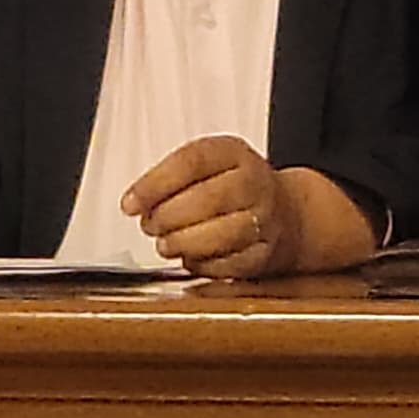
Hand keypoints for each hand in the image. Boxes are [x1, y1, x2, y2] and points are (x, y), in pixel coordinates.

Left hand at [120, 136, 378, 277]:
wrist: (289, 213)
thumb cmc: (233, 187)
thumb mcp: (204, 166)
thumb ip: (169, 179)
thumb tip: (135, 203)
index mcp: (233, 153)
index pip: (191, 162)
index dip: (154, 185)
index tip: (130, 203)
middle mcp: (254, 182)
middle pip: (208, 199)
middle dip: (168, 217)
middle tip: (149, 225)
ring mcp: (266, 218)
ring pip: (224, 233)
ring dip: (184, 243)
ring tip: (166, 244)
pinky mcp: (267, 253)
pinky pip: (233, 263)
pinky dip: (205, 264)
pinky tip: (190, 258)